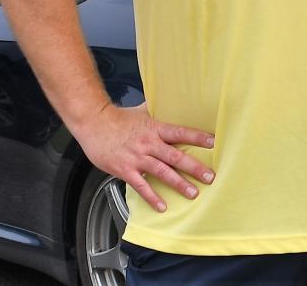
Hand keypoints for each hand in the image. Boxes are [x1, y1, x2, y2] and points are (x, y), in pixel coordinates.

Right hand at [75, 103, 215, 212]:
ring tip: (193, 193)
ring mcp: (137, 158)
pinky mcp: (125, 170)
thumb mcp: (142, 111)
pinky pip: (141, 186)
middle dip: (194, 167)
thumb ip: (157, 111)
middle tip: (209, 177)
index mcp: (155, 128)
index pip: (180, 132)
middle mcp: (149, 144)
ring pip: (162, 172)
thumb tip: (172, 101)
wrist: (94, 124)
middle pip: (176, 156)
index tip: (213, 142)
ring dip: (179, 183)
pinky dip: (152, 197)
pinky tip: (162, 206)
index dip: (197, 137)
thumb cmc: (118, 118)